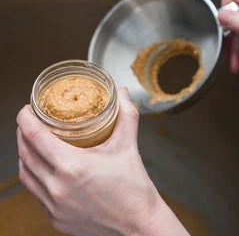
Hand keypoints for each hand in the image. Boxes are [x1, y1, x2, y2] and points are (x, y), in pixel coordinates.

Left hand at [16, 88, 188, 235]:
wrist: (138, 225)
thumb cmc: (134, 187)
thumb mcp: (128, 146)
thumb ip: (125, 115)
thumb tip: (122, 93)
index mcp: (73, 166)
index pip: (35, 136)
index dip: (25, 119)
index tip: (26, 109)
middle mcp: (58, 188)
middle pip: (26, 154)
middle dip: (22, 134)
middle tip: (28, 122)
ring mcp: (54, 206)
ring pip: (26, 175)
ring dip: (25, 156)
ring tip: (31, 143)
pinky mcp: (56, 219)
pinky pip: (36, 193)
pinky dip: (35, 177)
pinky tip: (44, 169)